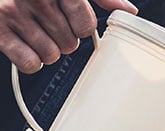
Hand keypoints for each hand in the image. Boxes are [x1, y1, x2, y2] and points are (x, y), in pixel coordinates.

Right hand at [0, 0, 137, 73]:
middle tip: (51, 27)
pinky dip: (31, 61)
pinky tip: (26, 45)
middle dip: (64, 39)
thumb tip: (128, 10)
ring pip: (51, 55)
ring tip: (38, 34)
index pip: (85, 24)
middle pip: (69, 43)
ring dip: (48, 51)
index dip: (82, 28)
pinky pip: (30, 63)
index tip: (74, 22)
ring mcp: (12, 13)